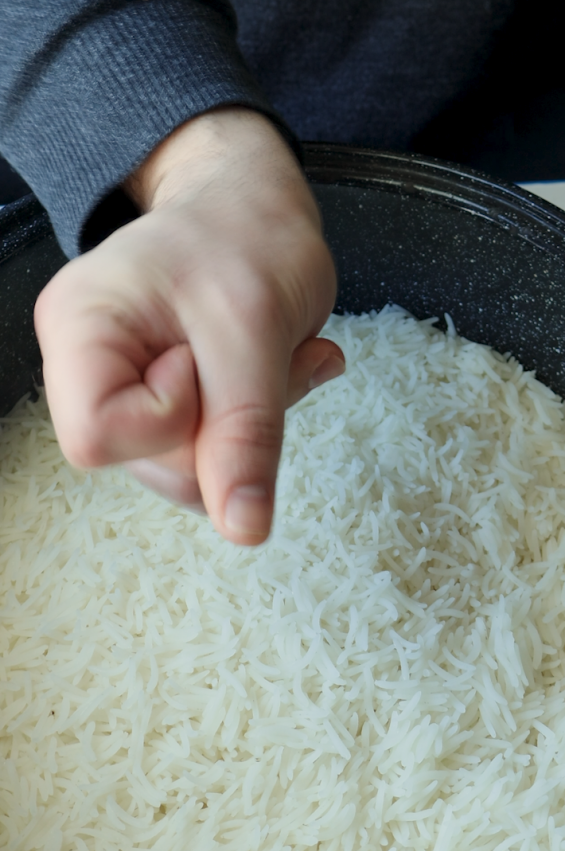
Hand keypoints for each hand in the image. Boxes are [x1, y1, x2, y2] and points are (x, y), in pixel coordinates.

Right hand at [34, 108, 341, 544]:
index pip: (95, 438)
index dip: (167, 419)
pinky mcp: (153, 398)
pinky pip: (205, 450)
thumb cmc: (246, 238)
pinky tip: (268, 371)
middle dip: (221, 430)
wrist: (254, 206)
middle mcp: (81, 365)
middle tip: (254, 363)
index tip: (200, 361)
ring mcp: (116, 385)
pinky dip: (249, 422)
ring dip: (246, 427)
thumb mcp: (256, 332)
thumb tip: (242, 528)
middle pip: (146, 462)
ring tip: (269, 359)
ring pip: (183, 466)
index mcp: (80, 329)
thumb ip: (245, 433)